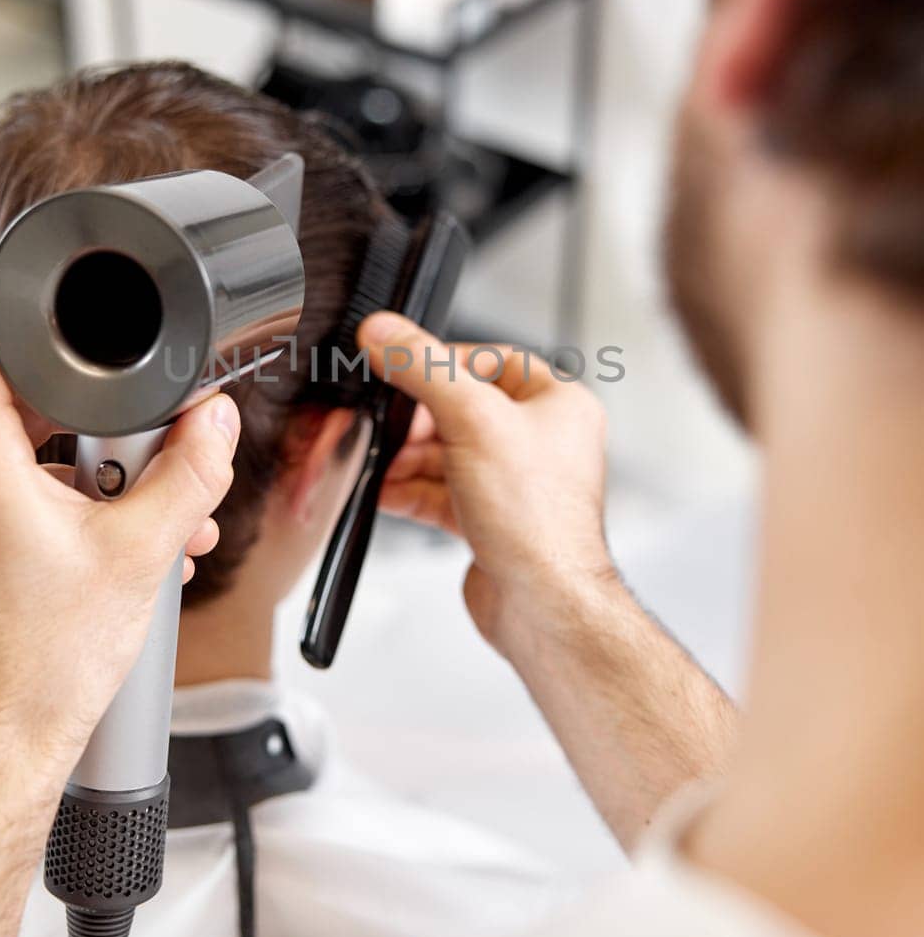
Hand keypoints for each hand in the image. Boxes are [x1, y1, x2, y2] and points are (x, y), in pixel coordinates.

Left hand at [0, 275, 239, 803]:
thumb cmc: (40, 674)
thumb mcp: (141, 556)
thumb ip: (189, 473)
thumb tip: (215, 424)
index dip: (21, 289)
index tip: (63, 285)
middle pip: (26, 401)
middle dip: (104, 430)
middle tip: (153, 473)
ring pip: (21, 457)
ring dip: (89, 481)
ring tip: (144, 536)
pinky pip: (2, 499)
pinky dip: (55, 512)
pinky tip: (106, 556)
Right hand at [358, 313, 615, 663]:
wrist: (542, 605)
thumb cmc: (536, 520)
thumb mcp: (473, 420)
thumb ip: (423, 369)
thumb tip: (384, 331)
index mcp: (558, 405)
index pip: (492, 360)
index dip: (442, 363)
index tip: (400, 364)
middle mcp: (542, 443)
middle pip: (461, 409)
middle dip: (416, 420)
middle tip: (386, 424)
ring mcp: (515, 485)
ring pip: (447, 454)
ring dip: (406, 458)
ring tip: (377, 461)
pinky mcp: (491, 522)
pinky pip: (441, 493)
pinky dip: (409, 490)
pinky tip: (382, 491)